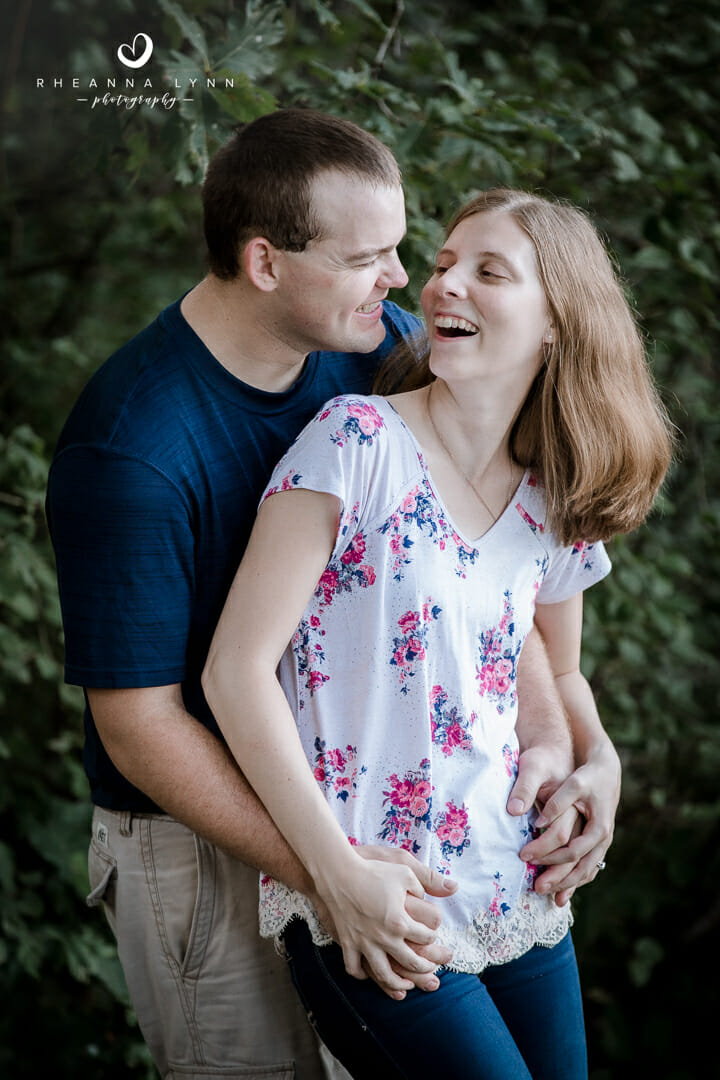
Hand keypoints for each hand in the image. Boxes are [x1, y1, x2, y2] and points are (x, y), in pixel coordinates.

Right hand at [356, 845, 455, 996]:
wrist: (338, 873)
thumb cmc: (373, 870)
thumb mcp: (405, 869)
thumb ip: (429, 880)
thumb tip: (450, 888)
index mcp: (400, 921)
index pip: (425, 936)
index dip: (433, 935)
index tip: (433, 933)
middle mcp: (384, 938)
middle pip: (410, 962)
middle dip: (425, 967)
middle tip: (432, 967)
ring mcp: (364, 943)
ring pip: (384, 974)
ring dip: (398, 983)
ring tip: (407, 985)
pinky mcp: (347, 943)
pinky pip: (354, 968)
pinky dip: (362, 975)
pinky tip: (369, 974)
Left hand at [508, 742, 620, 905]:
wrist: (606, 768)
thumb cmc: (587, 775)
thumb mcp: (573, 784)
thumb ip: (557, 802)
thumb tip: (538, 822)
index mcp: (598, 827)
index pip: (571, 850)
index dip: (548, 856)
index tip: (526, 857)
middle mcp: (603, 839)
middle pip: (580, 868)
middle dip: (558, 880)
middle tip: (535, 888)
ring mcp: (602, 842)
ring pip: (587, 871)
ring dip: (568, 885)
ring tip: (548, 897)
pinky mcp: (597, 841)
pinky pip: (589, 866)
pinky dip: (576, 878)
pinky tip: (563, 888)